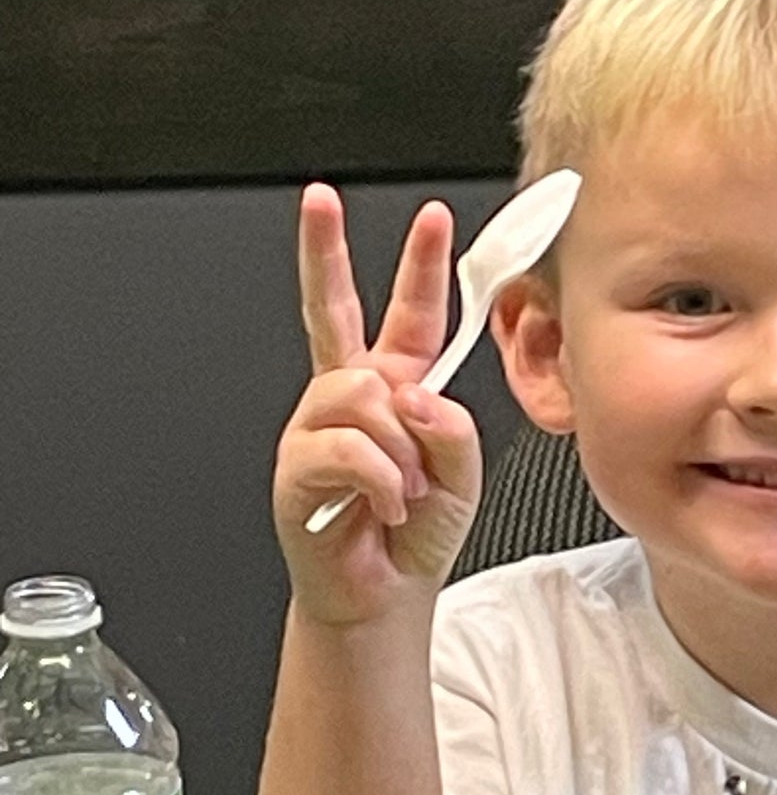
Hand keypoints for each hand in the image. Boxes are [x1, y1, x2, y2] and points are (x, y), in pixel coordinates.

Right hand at [274, 186, 483, 625]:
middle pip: (333, 311)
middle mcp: (349, 396)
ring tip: (406, 490)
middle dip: (324, 251)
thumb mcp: (461, 473)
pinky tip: (385, 506)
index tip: (431, 217)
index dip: (420, 266)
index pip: (409, 315)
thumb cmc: (417, 531)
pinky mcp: (297, 463)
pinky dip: (382, 482)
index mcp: (395, 386)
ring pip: (364, 394)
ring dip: (401, 449)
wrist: (383, 592)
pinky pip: (351, 449)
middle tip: (319, 201)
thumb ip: (450, 426)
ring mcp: (317, 425)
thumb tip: (409, 397)